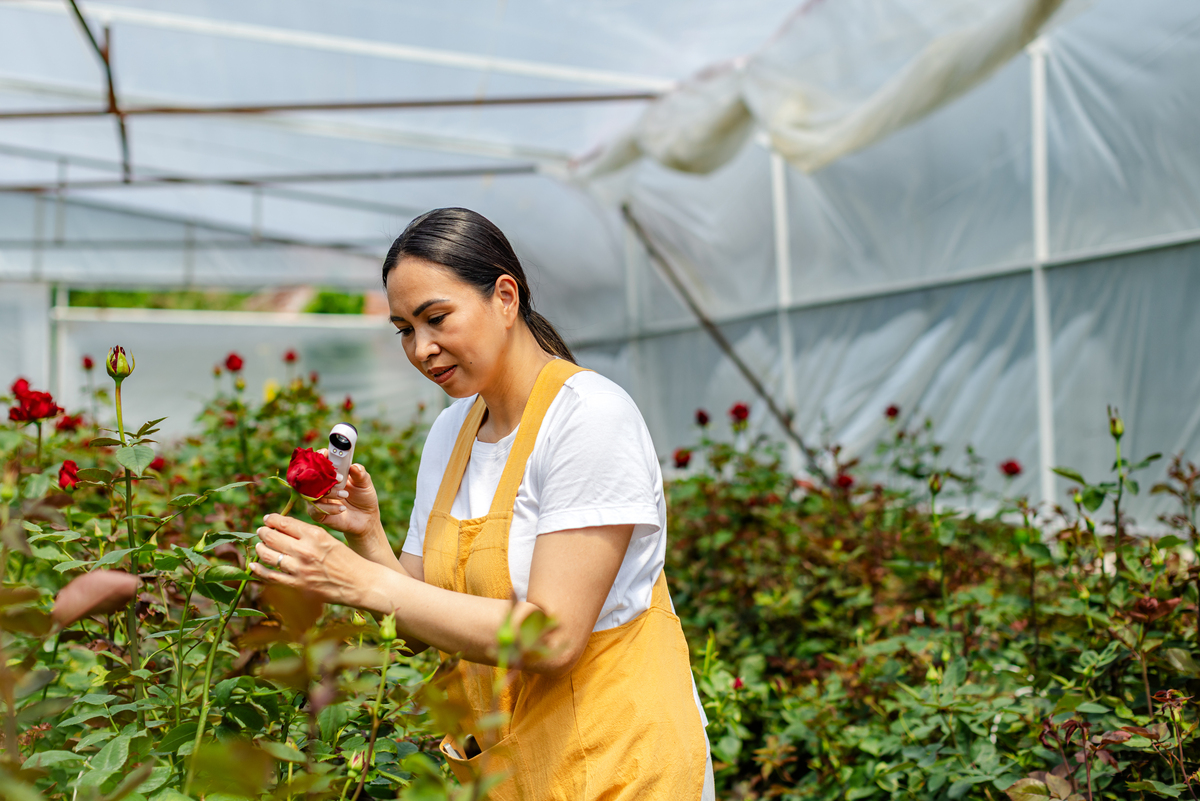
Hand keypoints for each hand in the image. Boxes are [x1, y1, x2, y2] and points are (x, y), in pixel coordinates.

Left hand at [252, 513, 366, 604]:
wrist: (360, 583)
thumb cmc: (347, 560)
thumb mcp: (330, 539)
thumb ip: (308, 535)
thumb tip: (284, 530)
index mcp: (315, 535)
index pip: (284, 523)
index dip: (272, 519)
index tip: (267, 519)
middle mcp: (305, 550)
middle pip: (273, 537)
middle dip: (264, 533)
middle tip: (261, 531)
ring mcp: (300, 569)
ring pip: (269, 556)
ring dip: (261, 549)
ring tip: (260, 546)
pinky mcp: (298, 586)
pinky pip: (271, 577)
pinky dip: (259, 570)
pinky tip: (253, 566)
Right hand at [308, 457, 380, 539]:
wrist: (366, 519)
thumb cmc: (364, 497)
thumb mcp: (365, 484)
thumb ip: (360, 474)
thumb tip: (354, 466)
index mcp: (331, 473)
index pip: (319, 461)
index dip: (320, 456)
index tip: (326, 453)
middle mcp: (321, 484)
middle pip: (311, 475)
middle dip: (324, 475)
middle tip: (340, 478)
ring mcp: (318, 499)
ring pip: (313, 492)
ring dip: (330, 492)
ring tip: (345, 495)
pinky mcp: (318, 513)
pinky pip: (316, 509)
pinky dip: (329, 508)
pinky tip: (342, 509)